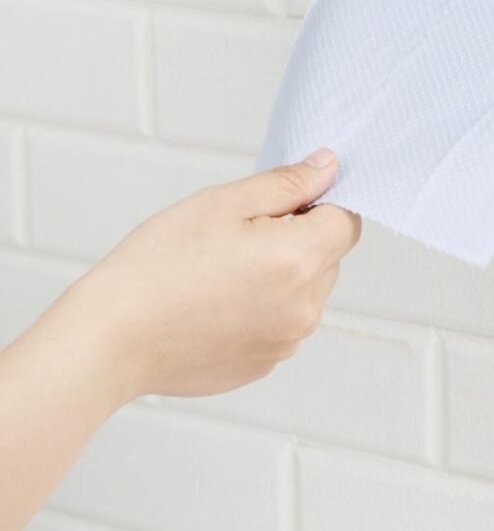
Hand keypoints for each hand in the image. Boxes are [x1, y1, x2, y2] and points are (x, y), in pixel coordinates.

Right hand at [64, 148, 359, 402]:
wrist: (109, 340)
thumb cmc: (157, 266)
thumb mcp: (222, 203)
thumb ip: (287, 184)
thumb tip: (329, 167)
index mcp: (300, 259)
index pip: (347, 220)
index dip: (320, 203)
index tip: (282, 203)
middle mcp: (305, 307)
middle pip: (328, 257)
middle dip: (299, 238)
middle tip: (238, 236)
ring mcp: (287, 341)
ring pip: (307, 291)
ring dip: (283, 275)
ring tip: (222, 272)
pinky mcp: (265, 363)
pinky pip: (282, 322)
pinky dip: (262, 308)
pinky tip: (216, 302)